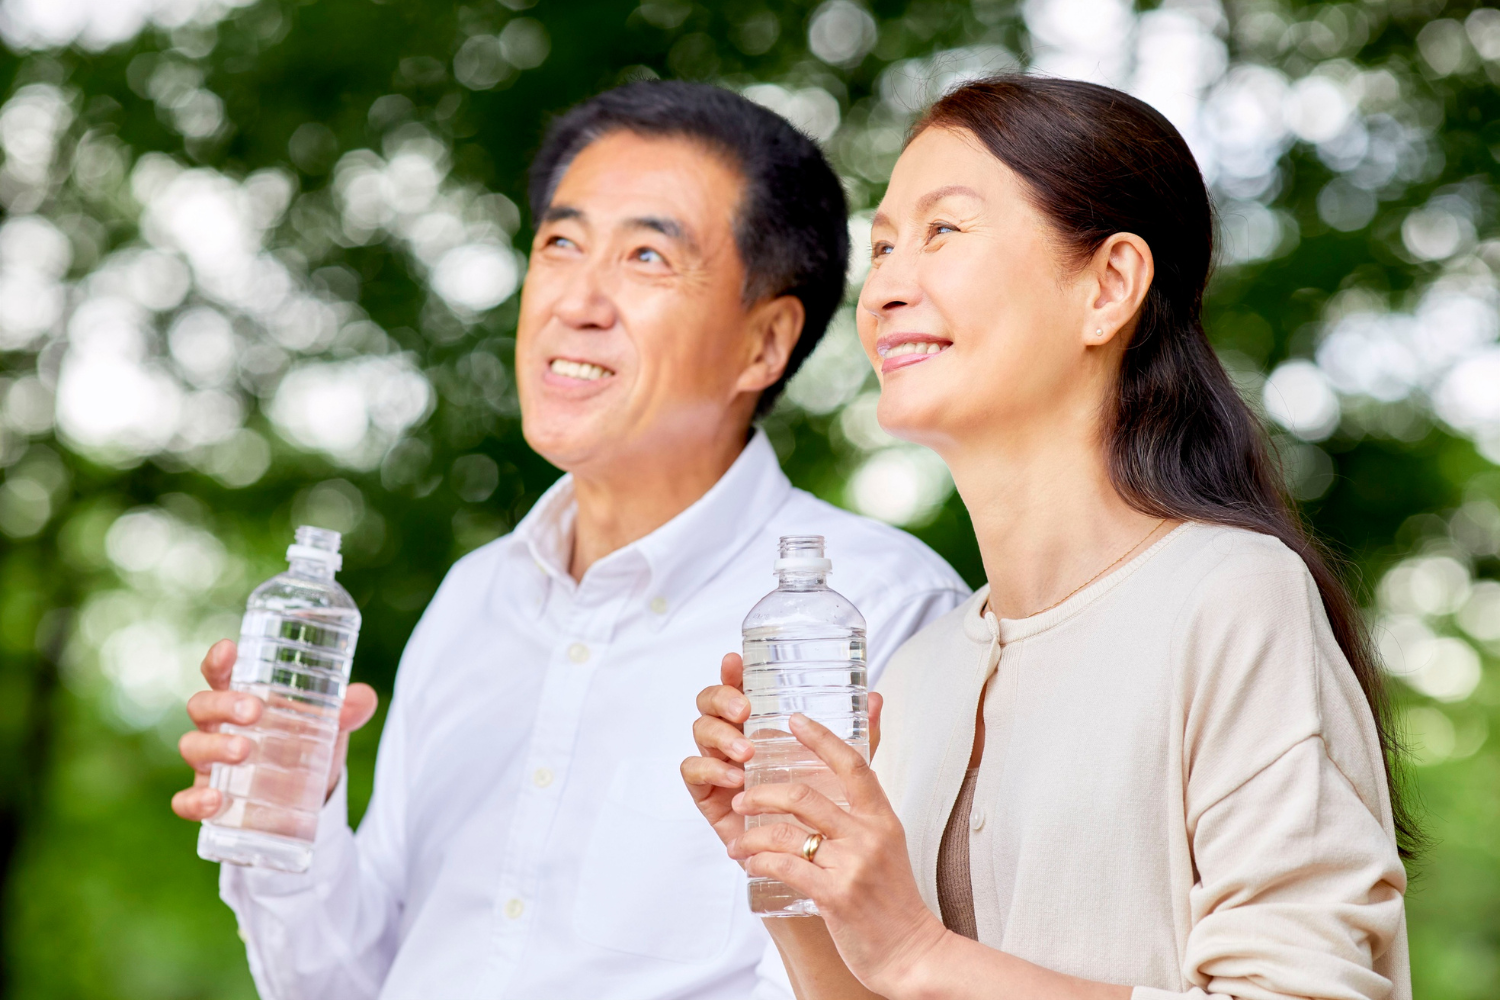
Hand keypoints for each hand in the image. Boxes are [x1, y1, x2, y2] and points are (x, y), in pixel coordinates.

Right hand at [171, 638, 379, 821]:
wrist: (307, 796)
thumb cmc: (306, 744)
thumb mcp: (330, 725)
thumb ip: (349, 709)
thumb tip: (362, 698)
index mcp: (242, 698)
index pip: (220, 674)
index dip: (219, 661)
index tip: (229, 648)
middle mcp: (218, 727)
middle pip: (202, 706)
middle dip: (223, 704)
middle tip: (254, 710)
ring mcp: (209, 763)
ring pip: (191, 747)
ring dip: (214, 747)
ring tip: (244, 750)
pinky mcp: (208, 798)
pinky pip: (185, 801)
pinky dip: (193, 801)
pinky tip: (214, 801)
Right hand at [682, 653, 886, 853]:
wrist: (807, 860)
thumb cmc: (819, 806)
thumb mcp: (842, 769)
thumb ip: (859, 736)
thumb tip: (877, 698)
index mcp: (760, 723)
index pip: (740, 687)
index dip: (733, 671)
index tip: (737, 661)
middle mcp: (735, 736)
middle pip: (710, 702)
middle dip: (723, 699)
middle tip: (745, 711)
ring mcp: (718, 763)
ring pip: (701, 731)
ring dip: (721, 736)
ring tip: (747, 751)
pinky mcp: (708, 794)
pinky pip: (693, 772)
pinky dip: (710, 769)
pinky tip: (735, 779)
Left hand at [726, 712, 945, 997]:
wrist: (912, 952)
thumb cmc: (892, 900)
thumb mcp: (887, 845)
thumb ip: (863, 814)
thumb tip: (840, 782)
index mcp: (882, 818)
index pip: (853, 763)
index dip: (822, 738)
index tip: (795, 720)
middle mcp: (868, 835)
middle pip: (804, 795)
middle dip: (762, 793)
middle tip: (742, 797)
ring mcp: (852, 865)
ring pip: (786, 833)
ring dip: (752, 834)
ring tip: (738, 840)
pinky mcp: (835, 896)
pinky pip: (784, 867)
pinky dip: (759, 862)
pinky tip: (751, 864)